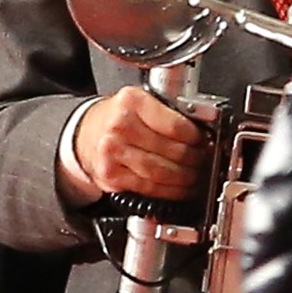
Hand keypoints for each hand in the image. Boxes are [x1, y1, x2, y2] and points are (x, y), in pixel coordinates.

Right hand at [74, 85, 207, 199]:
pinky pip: (149, 188)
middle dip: (195, 160)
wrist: (86, 132)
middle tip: (205, 161)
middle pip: (171, 151)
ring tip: (196, 176)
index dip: (196, 137)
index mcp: (131, 101)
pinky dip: (170, 192)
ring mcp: (113, 153)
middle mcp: (119, 126)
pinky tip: (180, 189)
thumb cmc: (118, 116)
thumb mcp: (141, 100)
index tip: (205, 141)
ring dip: (186, 179)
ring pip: (161, 173)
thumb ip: (169, 111)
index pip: (175, 125)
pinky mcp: (111, 176)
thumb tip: (204, 129)